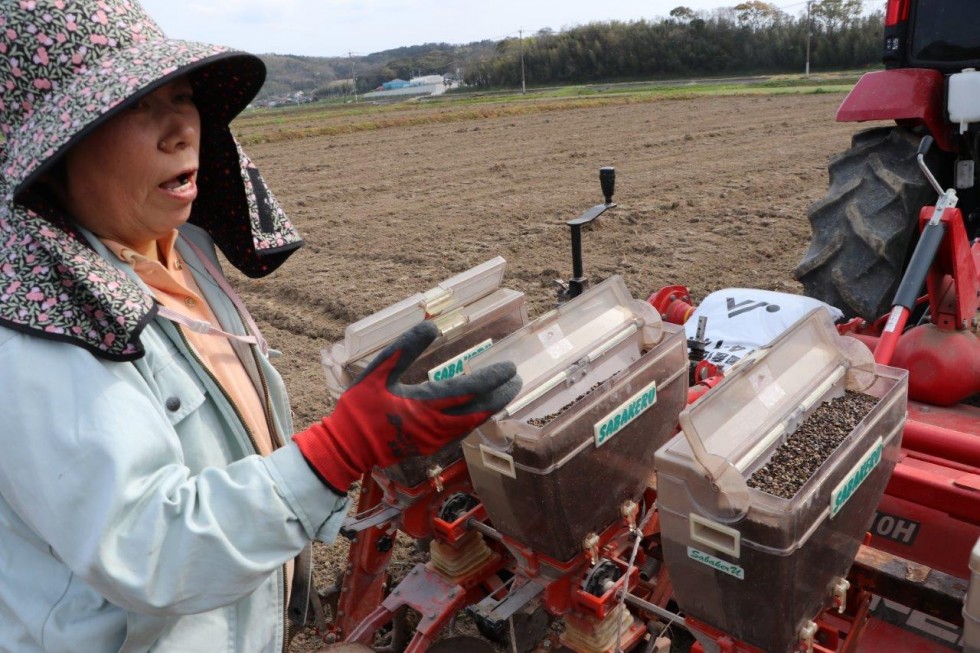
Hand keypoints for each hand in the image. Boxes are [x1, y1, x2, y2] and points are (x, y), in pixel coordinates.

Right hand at [294, 321, 520, 491]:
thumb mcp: (377, 371)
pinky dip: (475, 418)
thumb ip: (404, 347)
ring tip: (505, 393)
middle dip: (500, 395)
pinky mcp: (430, 446)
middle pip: (479, 410)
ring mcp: (435, 439)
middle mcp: (436, 425)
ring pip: (473, 423)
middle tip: (517, 380)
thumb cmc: (359, 408)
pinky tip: (479, 410)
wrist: (347, 447)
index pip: (470, 389)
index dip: (492, 378)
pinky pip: (461, 431)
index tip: (509, 367)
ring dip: (491, 407)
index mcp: (425, 405)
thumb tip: (431, 326)